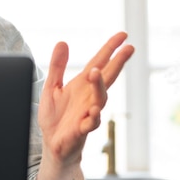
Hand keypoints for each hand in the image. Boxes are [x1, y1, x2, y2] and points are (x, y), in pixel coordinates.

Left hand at [39, 32, 134, 166]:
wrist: (52, 143)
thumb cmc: (55, 116)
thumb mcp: (52, 86)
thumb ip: (57, 66)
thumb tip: (63, 42)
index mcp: (82, 84)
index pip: (99, 63)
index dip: (110, 49)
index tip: (123, 35)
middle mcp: (89, 96)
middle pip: (107, 77)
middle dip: (118, 62)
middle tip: (128, 48)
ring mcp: (89, 112)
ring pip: (100, 97)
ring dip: (99, 85)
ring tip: (95, 72)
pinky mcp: (83, 129)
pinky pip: (92, 122)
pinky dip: (94, 116)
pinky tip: (94, 109)